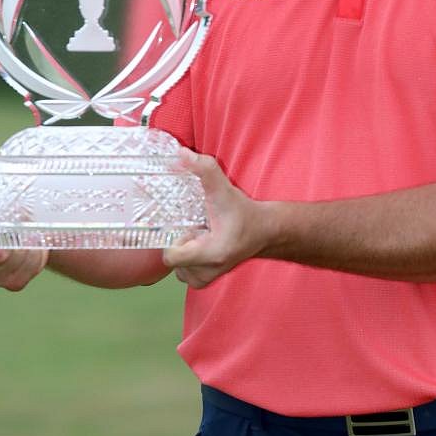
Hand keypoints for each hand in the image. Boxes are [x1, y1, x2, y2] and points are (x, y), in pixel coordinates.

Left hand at [162, 148, 263, 288]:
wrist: (264, 231)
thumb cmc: (245, 214)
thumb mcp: (225, 190)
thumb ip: (204, 170)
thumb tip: (181, 153)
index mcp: (211, 254)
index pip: (171, 256)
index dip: (175, 237)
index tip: (192, 226)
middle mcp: (206, 272)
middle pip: (172, 258)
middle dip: (180, 240)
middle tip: (198, 228)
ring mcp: (203, 279)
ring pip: (175, 264)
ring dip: (183, 249)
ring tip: (201, 236)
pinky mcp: (202, 281)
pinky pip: (181, 269)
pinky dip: (186, 256)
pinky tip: (202, 244)